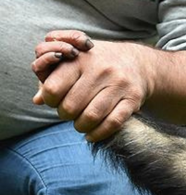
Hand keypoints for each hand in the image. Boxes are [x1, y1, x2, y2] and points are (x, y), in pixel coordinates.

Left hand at [31, 30, 156, 141]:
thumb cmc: (97, 63)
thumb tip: (37, 100)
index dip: (49, 100)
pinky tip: (91, 135)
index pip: (53, 89)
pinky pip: (113, 123)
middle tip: (68, 113)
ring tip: (80, 124)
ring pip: (91, 117)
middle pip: (71, 106)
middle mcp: (100, 70)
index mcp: (80, 59)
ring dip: (80, 126)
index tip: (55, 101)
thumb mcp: (74, 59)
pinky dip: (99, 134)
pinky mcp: (133, 98)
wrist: (138, 63)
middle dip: (65, 115)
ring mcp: (119, 84)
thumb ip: (51, 75)